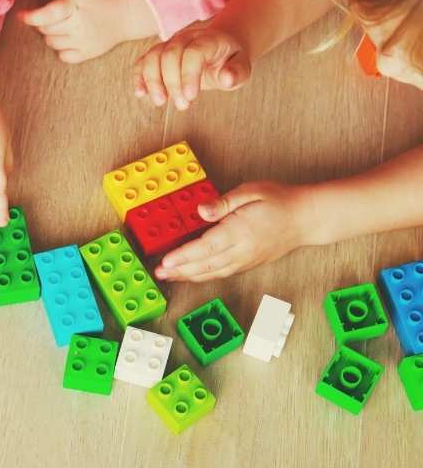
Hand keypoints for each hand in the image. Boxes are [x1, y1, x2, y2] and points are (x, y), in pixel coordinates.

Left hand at [20, 0, 155, 62]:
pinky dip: (61, 48)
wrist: (132, 11)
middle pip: (46, 29)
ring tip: (61, 25)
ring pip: (52, 42)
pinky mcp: (88, 53)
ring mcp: (84, 41)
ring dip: (50, 34)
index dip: (30, 17)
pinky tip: (68, 38)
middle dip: (42, 22)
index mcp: (76, 4)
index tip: (22, 15)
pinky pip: (64, 55)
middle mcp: (79, 24)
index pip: (45, 15)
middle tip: (49, 15)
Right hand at [134, 27, 250, 109]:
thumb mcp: (242, 67)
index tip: (191, 97)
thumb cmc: (230, 61)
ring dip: (153, 81)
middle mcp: (186, 38)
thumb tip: (227, 79)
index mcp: (209, 40)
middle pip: (170, 55)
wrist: (220, 48)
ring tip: (160, 102)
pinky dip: (139, 77)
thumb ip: (237, 72)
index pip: (194, 52)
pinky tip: (141, 93)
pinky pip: (143, 61)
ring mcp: (170, 44)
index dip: (189, 75)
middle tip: (183, 106)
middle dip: (172, 83)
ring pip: (153, 57)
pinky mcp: (159, 54)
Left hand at [155, 182, 312, 281]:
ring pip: (213, 272)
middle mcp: (242, 250)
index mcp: (241, 231)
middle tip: (158, 272)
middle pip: (206, 264)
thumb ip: (223, 202)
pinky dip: (203, 276)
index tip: (166, 260)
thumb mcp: (251, 191)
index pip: (207, 246)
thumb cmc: (280, 200)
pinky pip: (222, 273)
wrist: (307, 218)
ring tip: (168, 276)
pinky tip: (190, 275)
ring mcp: (246, 260)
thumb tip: (200, 211)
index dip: (185, 255)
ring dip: (188, 276)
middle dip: (180, 270)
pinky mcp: (248, 264)